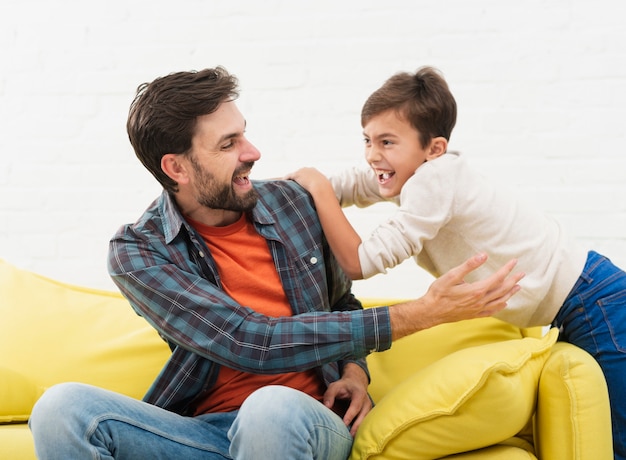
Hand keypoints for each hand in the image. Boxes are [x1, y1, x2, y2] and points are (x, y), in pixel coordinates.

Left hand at [284, 167, 330, 193]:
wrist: (321, 188)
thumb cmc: (324, 191)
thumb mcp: (324, 189)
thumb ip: (321, 190)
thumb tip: (324, 198)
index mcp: (315, 171)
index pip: (307, 173)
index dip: (303, 179)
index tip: (301, 184)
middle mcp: (308, 169)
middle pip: (299, 173)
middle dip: (296, 178)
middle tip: (292, 185)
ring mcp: (301, 171)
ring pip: (293, 175)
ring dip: (290, 180)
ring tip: (285, 185)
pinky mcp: (296, 174)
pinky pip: (288, 176)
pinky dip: (285, 180)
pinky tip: (282, 184)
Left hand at [323, 363, 371, 435]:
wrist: (355, 383)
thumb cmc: (344, 386)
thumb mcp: (335, 386)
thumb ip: (330, 395)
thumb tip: (327, 406)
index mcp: (359, 393)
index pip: (356, 405)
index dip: (351, 415)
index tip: (344, 423)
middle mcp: (366, 402)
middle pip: (363, 415)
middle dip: (357, 426)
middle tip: (349, 436)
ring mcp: (368, 408)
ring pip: (366, 420)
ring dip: (359, 429)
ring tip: (351, 439)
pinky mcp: (368, 413)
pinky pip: (366, 422)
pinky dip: (360, 429)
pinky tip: (353, 436)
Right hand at [389, 253, 523, 339]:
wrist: (430, 312)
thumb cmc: (439, 293)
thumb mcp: (451, 275)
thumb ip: (468, 265)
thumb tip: (483, 255)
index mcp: (477, 290)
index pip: (497, 278)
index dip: (507, 269)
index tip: (514, 262)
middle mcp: (480, 301)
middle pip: (502, 290)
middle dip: (513, 280)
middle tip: (522, 273)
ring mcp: (478, 309)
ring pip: (500, 301)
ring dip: (510, 293)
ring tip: (518, 287)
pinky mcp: (474, 315)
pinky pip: (492, 311)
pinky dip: (500, 306)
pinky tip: (504, 304)